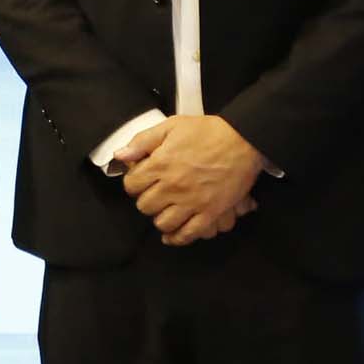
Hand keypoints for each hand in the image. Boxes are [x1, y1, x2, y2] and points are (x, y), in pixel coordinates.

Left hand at [119, 114, 267, 245]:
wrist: (243, 140)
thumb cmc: (208, 131)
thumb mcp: (172, 126)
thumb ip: (143, 141)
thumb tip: (120, 155)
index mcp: (161, 165)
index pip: (131, 185)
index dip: (133, 183)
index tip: (141, 180)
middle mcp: (173, 186)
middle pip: (144, 206)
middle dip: (146, 199)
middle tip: (155, 193)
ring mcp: (192, 202)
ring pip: (163, 223)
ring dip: (160, 218)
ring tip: (165, 210)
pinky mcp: (210, 212)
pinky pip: (188, 234)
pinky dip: (177, 237)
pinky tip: (172, 234)